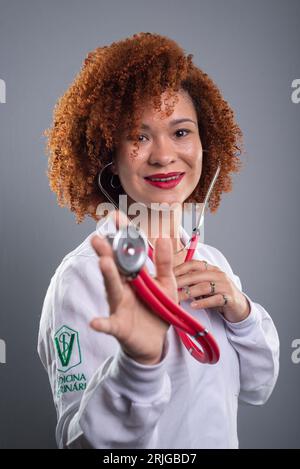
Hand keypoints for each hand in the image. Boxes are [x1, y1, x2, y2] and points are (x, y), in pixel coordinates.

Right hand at [90, 211, 178, 364]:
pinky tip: (95, 322)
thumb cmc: (157, 309)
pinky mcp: (120, 326)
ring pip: (112, 289)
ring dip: (108, 276)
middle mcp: (123, 288)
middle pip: (114, 268)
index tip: (115, 216)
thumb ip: (163, 263)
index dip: (122, 235)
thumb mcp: (166, 284)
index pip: (125, 252)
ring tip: (104, 262)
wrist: (154, 342)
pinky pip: (109, 325)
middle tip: (98, 237)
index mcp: (133, 276)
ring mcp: (119, 306)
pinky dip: (102, 323)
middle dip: (106, 252)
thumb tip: (163, 237)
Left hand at [174, 259, 250, 322]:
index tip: (166, 274)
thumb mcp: (204, 285)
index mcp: (210, 269)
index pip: (193, 264)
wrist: (238, 306)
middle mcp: (218, 274)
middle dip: (180, 281)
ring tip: (177, 297)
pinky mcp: (229, 298)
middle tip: (167, 287)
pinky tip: (193, 306)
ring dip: (188, 292)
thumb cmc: (217, 294)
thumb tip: (170, 280)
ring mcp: (225, 286)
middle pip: (196, 275)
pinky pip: (215, 299)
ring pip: (204, 286)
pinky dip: (203, 302)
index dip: (179, 268)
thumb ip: (191, 281)